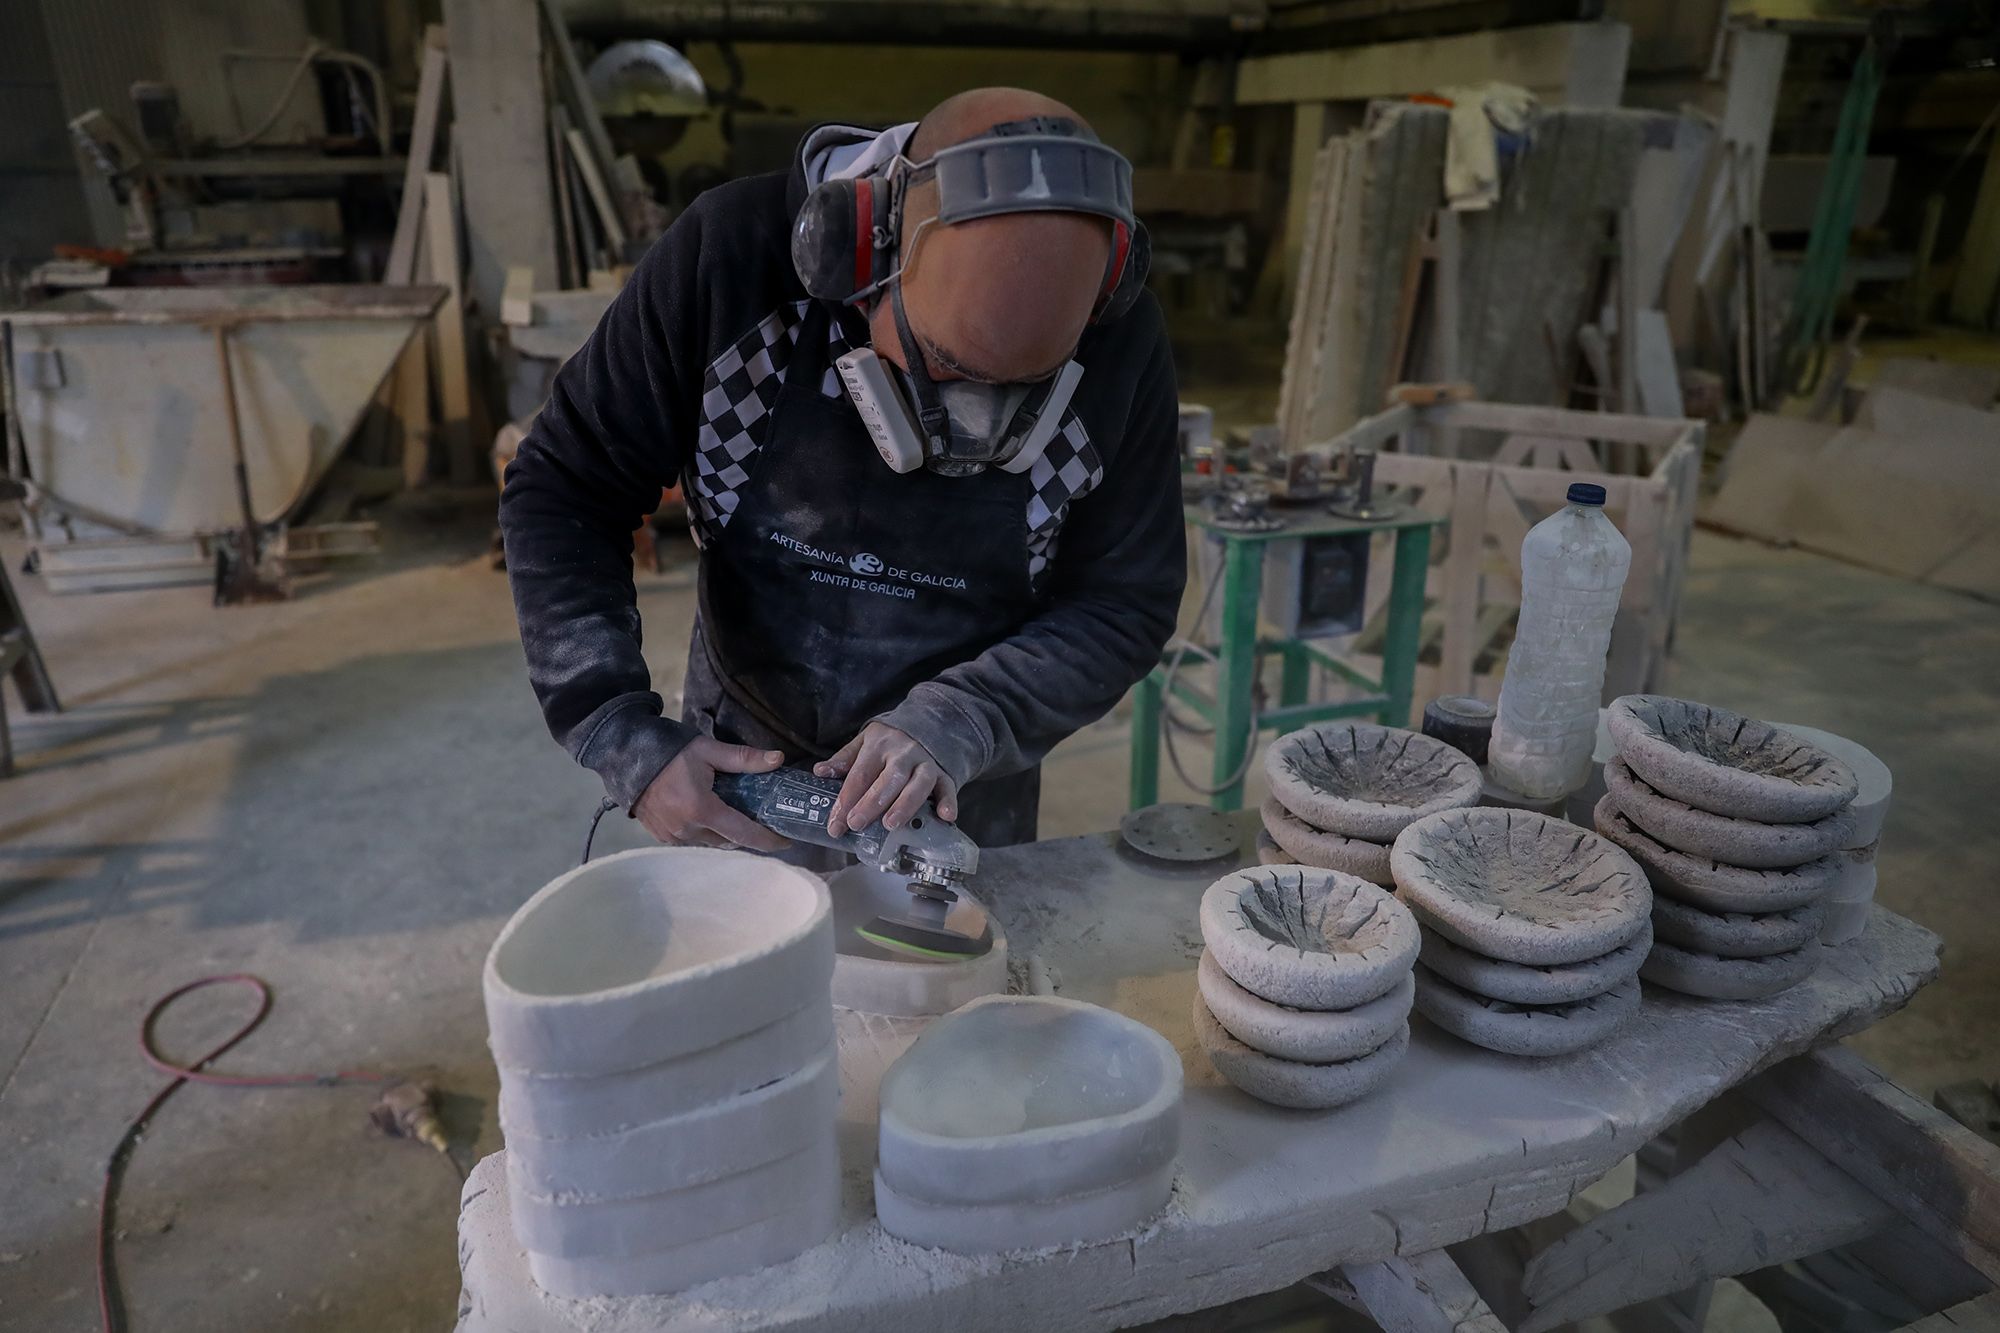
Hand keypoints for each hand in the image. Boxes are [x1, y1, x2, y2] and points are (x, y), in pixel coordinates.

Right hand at [634, 737, 791, 851]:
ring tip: (734, 815)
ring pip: (710, 842)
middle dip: (746, 833)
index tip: (785, 841)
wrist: (627, 755)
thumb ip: (744, 758)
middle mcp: (687, 829)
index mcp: (702, 810)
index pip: (744, 833)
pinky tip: (708, 815)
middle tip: (760, 819)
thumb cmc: (670, 751)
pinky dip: (704, 832)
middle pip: (728, 840)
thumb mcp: (709, 750)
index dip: (767, 840)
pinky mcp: (661, 836)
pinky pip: (692, 840)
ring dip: (724, 833)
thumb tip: (778, 759)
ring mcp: (672, 836)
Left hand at [817, 723, 957, 836]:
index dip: (846, 800)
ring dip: (905, 804)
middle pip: (888, 779)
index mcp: (879, 745)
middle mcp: (903, 753)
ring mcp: (925, 763)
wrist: (926, 725)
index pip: (860, 775)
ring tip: (891, 824)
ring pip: (918, 783)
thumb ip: (843, 759)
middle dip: (871, 804)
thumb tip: (820, 772)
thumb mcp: (863, 743)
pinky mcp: (944, 773)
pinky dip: (948, 801)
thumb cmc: (888, 742)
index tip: (835, 824)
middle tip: (856, 823)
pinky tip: (945, 816)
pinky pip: (948, 787)